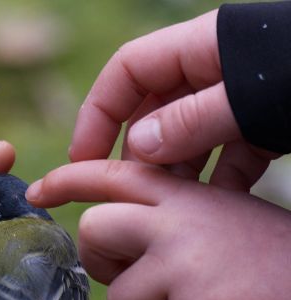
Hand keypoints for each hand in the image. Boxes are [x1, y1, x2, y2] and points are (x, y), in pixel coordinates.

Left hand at [26, 160, 290, 299]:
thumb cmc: (265, 255)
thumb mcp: (214, 213)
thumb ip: (161, 214)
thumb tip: (106, 229)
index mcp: (181, 193)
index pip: (108, 173)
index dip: (66, 179)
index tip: (35, 191)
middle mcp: (176, 218)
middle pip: (93, 231)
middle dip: (104, 260)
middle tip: (140, 273)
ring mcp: (184, 261)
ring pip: (120, 295)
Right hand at [70, 9, 278, 190]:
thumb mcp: (251, 97)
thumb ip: (193, 120)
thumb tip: (138, 146)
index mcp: (200, 47)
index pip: (127, 71)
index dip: (98, 113)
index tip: (84, 159)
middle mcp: (212, 70)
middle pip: (152, 108)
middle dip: (139, 152)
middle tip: (134, 192)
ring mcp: (237, 98)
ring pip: (188, 136)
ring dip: (178, 171)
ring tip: (174, 203)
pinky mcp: (263, 122)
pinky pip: (230, 152)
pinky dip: (221, 179)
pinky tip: (217, 204)